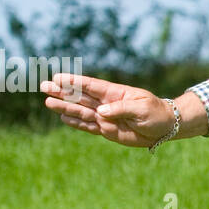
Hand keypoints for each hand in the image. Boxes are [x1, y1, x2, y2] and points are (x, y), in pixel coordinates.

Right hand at [40, 73, 176, 147]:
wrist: (164, 127)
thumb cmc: (155, 113)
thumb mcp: (142, 109)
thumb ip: (121, 109)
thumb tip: (100, 112)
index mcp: (115, 93)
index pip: (91, 86)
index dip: (74, 82)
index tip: (58, 78)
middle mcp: (107, 103)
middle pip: (81, 97)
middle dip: (63, 93)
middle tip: (43, 86)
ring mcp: (105, 117)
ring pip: (81, 112)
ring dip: (65, 108)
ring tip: (48, 103)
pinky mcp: (107, 130)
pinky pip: (88, 127)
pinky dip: (76, 124)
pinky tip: (64, 118)